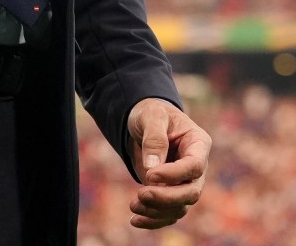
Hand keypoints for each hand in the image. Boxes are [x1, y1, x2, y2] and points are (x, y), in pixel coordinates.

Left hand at [126, 98, 210, 229]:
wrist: (144, 120)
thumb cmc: (151, 113)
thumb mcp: (152, 115)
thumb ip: (154, 138)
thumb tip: (152, 169)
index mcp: (198, 143)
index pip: (194, 166)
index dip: (174, 175)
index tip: (150, 175)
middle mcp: (196, 166)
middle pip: (191, 192)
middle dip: (167, 198)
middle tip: (141, 194)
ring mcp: (185, 181)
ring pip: (180, 206)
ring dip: (157, 211)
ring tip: (134, 206)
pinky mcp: (171, 192)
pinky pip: (169, 212)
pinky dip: (154, 219)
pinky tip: (136, 219)